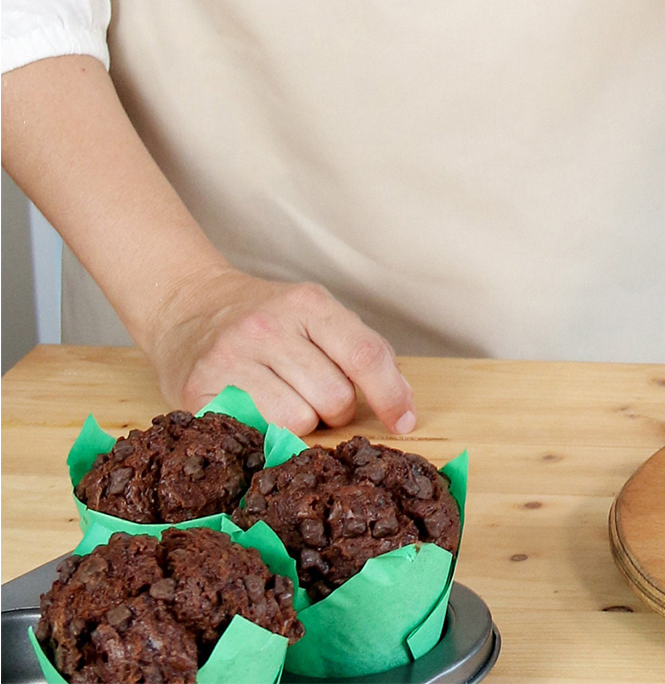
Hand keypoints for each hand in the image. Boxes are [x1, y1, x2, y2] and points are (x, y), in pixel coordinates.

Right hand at [145, 265, 415, 437]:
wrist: (187, 306)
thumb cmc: (264, 316)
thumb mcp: (314, 312)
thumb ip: (358, 348)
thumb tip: (401, 399)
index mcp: (309, 303)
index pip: (364, 355)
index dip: (391, 395)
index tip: (404, 422)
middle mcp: (269, 327)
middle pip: (334, 397)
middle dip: (338, 411)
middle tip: (319, 399)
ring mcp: (231, 358)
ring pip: (296, 422)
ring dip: (303, 424)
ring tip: (286, 402)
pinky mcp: (199, 390)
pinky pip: (253, 433)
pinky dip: (265, 434)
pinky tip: (258, 415)